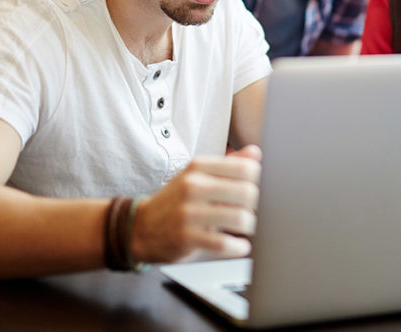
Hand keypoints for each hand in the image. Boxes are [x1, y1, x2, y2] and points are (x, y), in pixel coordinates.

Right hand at [129, 145, 261, 262]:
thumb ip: (228, 165)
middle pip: (247, 192)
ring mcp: (189, 212)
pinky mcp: (186, 237)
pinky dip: (238, 247)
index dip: (260, 181)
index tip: (261, 191)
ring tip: (249, 229)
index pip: (245, 168)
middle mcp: (193, 186)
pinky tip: (240, 246)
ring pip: (239, 218)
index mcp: (199, 167)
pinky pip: (224, 243)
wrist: (140, 227)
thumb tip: (256, 153)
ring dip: (251, 227)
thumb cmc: (175, 200)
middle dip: (259, 205)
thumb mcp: (197, 176)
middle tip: (258, 212)